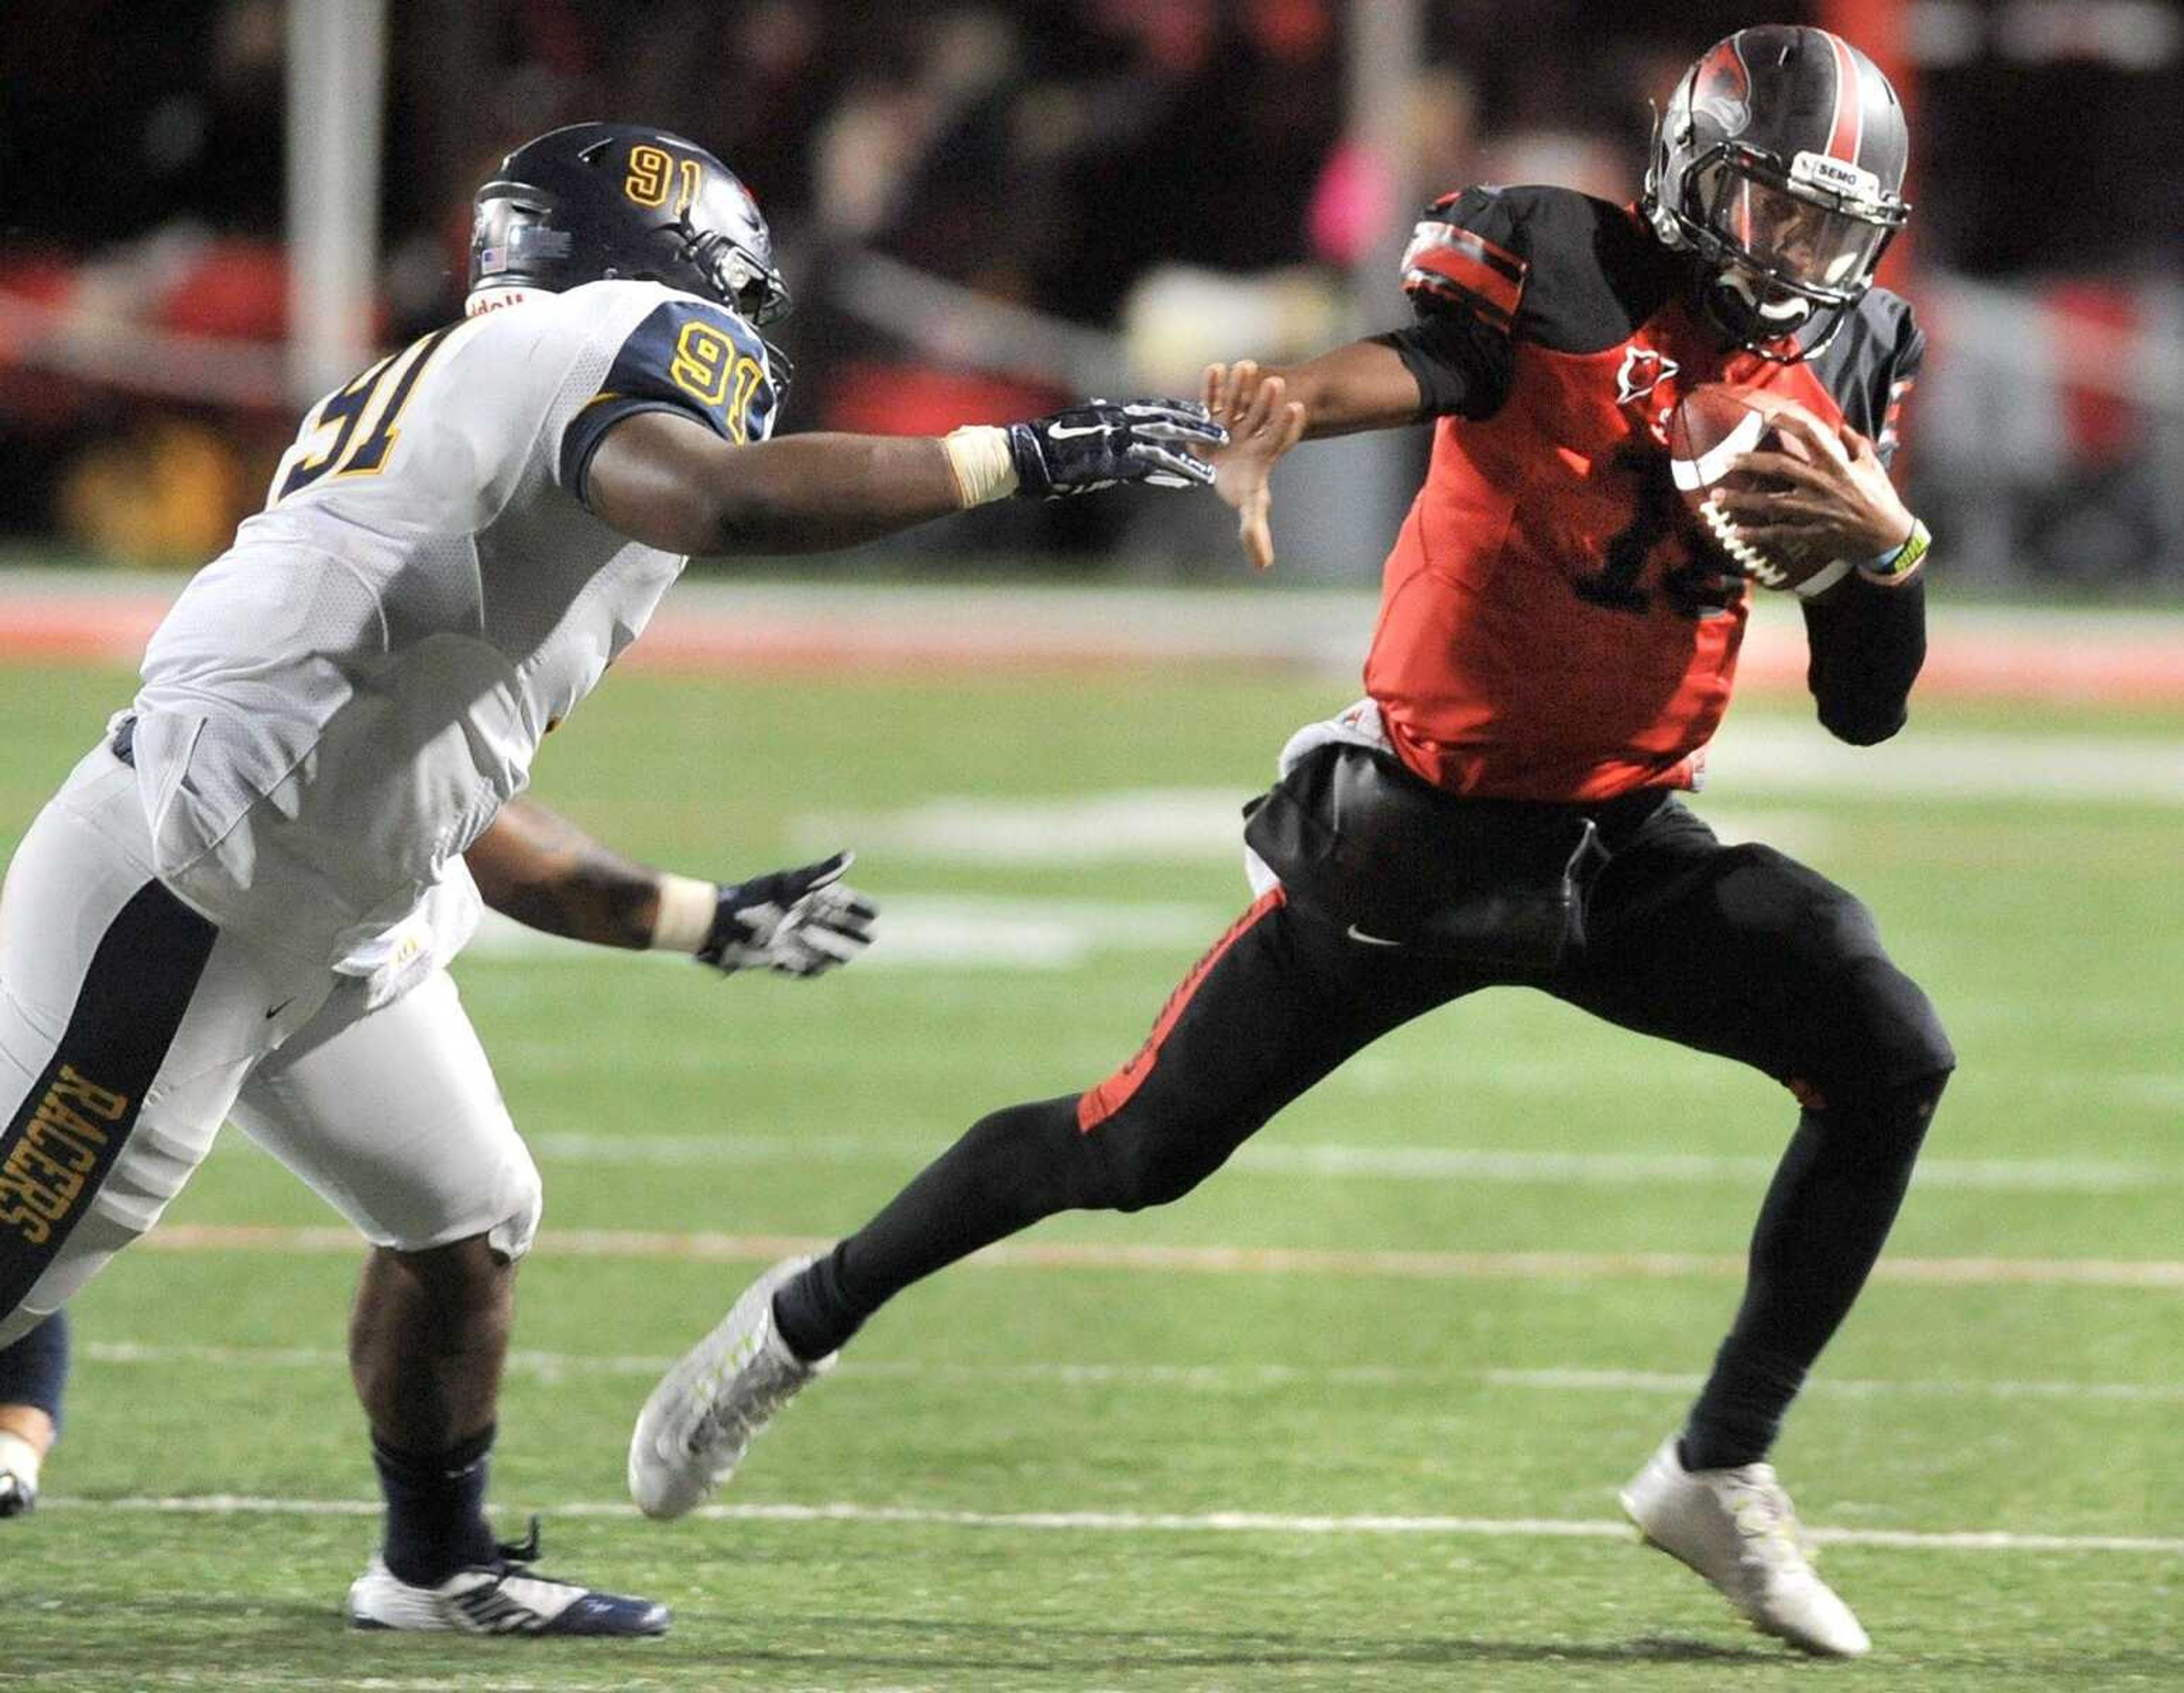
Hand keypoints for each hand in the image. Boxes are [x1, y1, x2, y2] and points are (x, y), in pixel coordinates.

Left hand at [698, 851, 876, 977]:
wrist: (722, 923)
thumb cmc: (756, 898)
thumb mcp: (792, 883)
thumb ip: (822, 873)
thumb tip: (851, 856)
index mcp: (808, 898)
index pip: (842, 902)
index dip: (859, 907)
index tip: (874, 912)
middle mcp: (804, 919)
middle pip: (838, 927)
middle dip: (854, 931)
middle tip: (870, 936)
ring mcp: (794, 941)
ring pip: (825, 948)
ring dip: (837, 950)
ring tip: (852, 953)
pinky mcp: (782, 960)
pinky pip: (804, 967)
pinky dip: (813, 967)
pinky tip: (822, 967)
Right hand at [1007, 399, 1225, 498]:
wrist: (1027, 455)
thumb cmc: (1045, 442)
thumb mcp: (1075, 423)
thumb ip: (1094, 418)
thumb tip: (1100, 409)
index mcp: (1112, 411)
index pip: (1154, 408)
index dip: (1181, 411)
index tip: (1202, 414)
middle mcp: (1118, 422)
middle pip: (1167, 422)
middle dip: (1196, 428)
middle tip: (1222, 435)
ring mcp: (1116, 441)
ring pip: (1163, 447)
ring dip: (1189, 458)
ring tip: (1210, 470)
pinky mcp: (1111, 463)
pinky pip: (1148, 469)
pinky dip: (1170, 475)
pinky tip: (1188, 482)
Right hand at [1203, 360, 1307, 571]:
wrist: (1222, 464)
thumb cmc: (1241, 484)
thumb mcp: (1249, 505)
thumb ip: (1255, 531)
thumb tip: (1263, 565)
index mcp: (1265, 452)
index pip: (1280, 437)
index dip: (1287, 425)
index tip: (1297, 409)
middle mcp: (1252, 432)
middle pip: (1263, 415)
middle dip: (1268, 401)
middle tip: (1276, 383)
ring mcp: (1233, 421)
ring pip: (1240, 402)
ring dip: (1242, 386)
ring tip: (1246, 366)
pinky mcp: (1213, 414)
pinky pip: (1213, 398)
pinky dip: (1213, 386)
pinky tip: (1214, 368)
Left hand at [1712, 401, 1914, 566]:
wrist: (1888, 538)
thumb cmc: (1881, 499)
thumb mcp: (1872, 465)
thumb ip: (1855, 444)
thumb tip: (1841, 426)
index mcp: (1837, 464)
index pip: (1811, 435)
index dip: (1788, 422)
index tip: (1767, 415)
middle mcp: (1822, 484)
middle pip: (1780, 467)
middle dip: (1750, 462)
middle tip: (1726, 458)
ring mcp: (1815, 511)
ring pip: (1771, 503)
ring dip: (1741, 501)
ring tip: (1715, 498)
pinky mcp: (1812, 534)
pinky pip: (1778, 534)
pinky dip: (1755, 535)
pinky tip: (1734, 534)